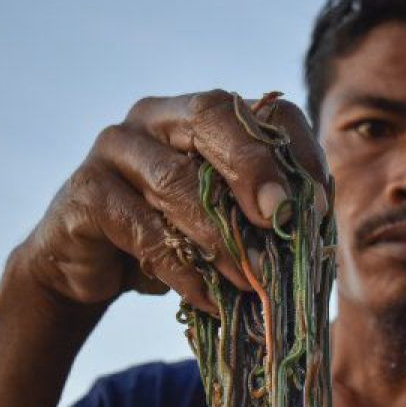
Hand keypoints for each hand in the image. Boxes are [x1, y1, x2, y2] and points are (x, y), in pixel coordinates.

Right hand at [12, 90, 328, 315]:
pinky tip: (211, 299)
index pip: (256, 107)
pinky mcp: (85, 193)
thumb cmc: (170, 236)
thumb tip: (317, 232)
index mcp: (198, 113)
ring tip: (252, 279)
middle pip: (210, 116)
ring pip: (174, 180)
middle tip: (280, 217)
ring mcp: (114, 148)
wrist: (89, 267)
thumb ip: (260, 212)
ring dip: (220, 234)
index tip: (320, 203)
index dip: (292, 148)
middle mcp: (155, 116)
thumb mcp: (220, 219)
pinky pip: (141, 229)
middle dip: (252, 167)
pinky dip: (182, 269)